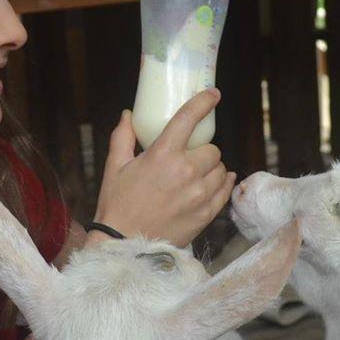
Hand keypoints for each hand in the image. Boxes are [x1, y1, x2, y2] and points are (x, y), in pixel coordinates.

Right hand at [92, 89, 235, 247]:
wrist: (124, 244)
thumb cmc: (117, 204)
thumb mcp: (114, 166)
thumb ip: (123, 137)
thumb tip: (128, 114)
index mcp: (162, 155)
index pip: (189, 118)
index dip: (204, 101)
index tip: (213, 94)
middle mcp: (185, 172)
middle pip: (211, 149)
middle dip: (202, 150)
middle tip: (189, 157)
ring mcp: (199, 194)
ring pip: (221, 169)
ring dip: (212, 168)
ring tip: (197, 174)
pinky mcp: (206, 214)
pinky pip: (225, 190)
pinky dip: (222, 184)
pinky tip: (215, 183)